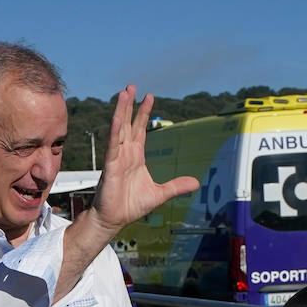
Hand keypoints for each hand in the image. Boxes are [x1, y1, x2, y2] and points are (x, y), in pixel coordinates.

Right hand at [90, 85, 199, 234]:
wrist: (114, 220)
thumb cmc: (131, 206)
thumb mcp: (160, 194)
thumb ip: (176, 186)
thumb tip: (196, 183)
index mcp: (136, 156)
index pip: (140, 129)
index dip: (144, 113)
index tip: (149, 96)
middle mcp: (125, 154)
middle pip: (128, 124)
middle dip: (130, 105)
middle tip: (131, 87)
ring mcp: (117, 159)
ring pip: (119, 130)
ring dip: (121, 111)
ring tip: (123, 94)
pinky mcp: (110, 168)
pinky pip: (113, 147)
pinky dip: (114, 133)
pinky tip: (117, 119)